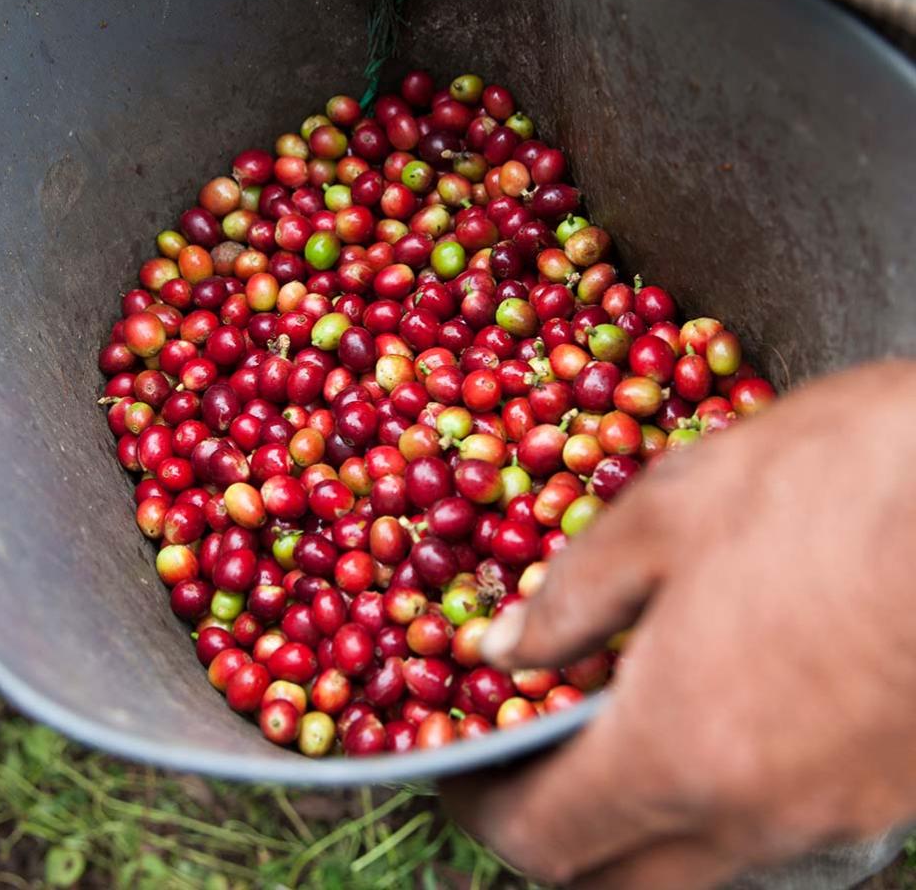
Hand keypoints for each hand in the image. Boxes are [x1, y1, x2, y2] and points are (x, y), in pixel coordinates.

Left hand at [443, 361, 915, 888]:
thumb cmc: (829, 483)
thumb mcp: (667, 514)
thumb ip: (571, 595)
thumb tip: (503, 648)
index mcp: (681, 747)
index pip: (544, 839)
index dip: (481, 810)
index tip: (459, 770)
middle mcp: (758, 812)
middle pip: (619, 882)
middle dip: (553, 834)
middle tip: (523, 759)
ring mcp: (837, 814)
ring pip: (700, 860)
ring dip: (636, 817)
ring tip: (610, 726)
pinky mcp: (891, 793)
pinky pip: (773, 823)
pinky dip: (716, 792)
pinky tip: (714, 706)